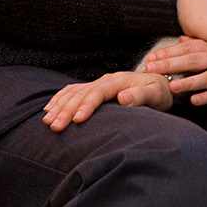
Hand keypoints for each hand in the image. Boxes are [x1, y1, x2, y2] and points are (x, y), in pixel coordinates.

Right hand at [42, 72, 170, 131]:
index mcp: (119, 81)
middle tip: (54, 127)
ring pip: (73, 92)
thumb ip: (141, 96)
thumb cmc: (158, 92)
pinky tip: (49, 108)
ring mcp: (98, 82)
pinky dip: (59, 99)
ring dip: (59, 106)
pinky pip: (72, 90)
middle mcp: (105, 80)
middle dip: (66, 110)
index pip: (98, 93)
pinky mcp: (94, 87)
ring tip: (47, 121)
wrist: (159, 83)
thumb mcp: (156, 94)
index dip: (86, 106)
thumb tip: (123, 98)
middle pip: (81, 93)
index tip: (77, 120)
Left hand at [142, 36, 206, 105]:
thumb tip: (180, 39)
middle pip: (194, 58)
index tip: (149, 59)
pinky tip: (194, 101)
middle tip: (150, 70)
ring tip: (172, 87)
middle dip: (170, 64)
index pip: (188, 47)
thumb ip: (198, 44)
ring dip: (189, 82)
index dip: (168, 53)